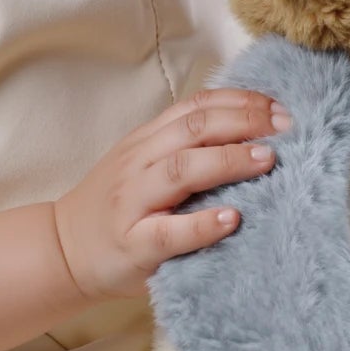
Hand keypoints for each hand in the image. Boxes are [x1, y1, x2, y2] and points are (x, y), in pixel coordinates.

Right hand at [51, 88, 290, 301]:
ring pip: (181, 170)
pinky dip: (203, 224)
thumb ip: (185, 149)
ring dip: (227, 161)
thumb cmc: (119, 207)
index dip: (239, 100)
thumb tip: (253, 134)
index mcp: (147, 140)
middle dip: (243, 122)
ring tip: (266, 161)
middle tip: (285, 127)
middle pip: (194, 129)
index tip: (278, 105)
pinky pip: (169, 232)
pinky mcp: (132, 244)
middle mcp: (139, 162)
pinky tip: (232, 219)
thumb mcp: (145, 165)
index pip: (196, 106)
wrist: (63, 249)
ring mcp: (132, 201)